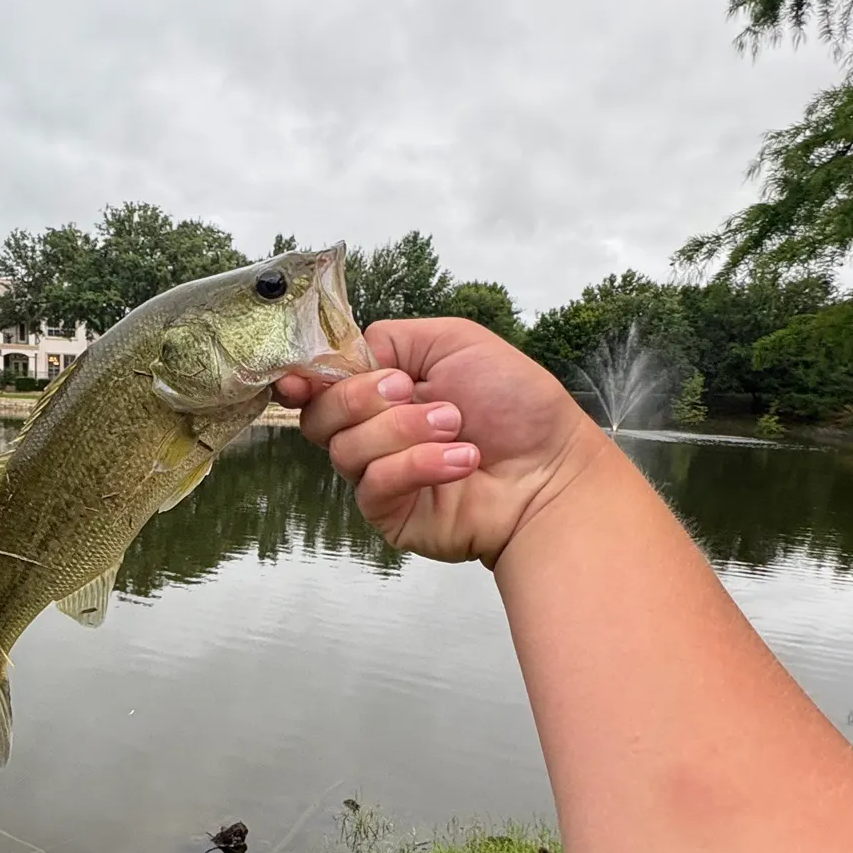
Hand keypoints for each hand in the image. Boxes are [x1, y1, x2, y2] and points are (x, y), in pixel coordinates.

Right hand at [275, 318, 606, 565]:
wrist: (552, 469)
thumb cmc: (517, 403)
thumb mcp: (455, 342)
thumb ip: (390, 339)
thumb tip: (341, 353)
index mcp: (381, 388)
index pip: (320, 384)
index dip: (303, 379)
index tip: (300, 379)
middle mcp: (373, 430)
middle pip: (319, 416)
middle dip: (361, 398)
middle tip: (410, 390)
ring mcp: (379, 474)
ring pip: (345, 449)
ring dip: (403, 430)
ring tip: (456, 428)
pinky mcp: (390, 513)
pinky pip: (375, 484)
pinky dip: (417, 465)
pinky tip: (460, 462)